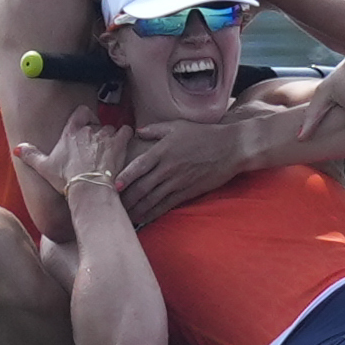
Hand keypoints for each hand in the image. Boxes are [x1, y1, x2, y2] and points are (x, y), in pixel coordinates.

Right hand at [13, 105, 129, 195]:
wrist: (88, 186)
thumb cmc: (66, 178)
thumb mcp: (44, 167)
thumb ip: (31, 155)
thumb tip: (17, 148)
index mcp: (71, 132)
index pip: (81, 112)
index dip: (84, 117)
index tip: (85, 126)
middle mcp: (89, 130)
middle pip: (97, 123)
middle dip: (97, 132)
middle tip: (96, 146)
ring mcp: (105, 136)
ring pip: (111, 128)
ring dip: (112, 136)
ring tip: (110, 149)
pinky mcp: (119, 144)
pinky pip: (127, 131)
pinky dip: (126, 136)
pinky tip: (124, 144)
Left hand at [115, 117, 244, 226]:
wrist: (232, 148)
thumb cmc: (205, 134)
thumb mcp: (178, 126)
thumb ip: (155, 129)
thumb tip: (137, 130)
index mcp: (163, 151)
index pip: (138, 166)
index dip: (124, 177)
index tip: (113, 186)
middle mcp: (168, 168)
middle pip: (142, 187)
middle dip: (126, 199)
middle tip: (112, 206)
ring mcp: (178, 182)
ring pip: (152, 199)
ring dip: (136, 209)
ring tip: (123, 217)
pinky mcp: (188, 192)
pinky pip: (166, 205)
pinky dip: (153, 213)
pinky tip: (143, 218)